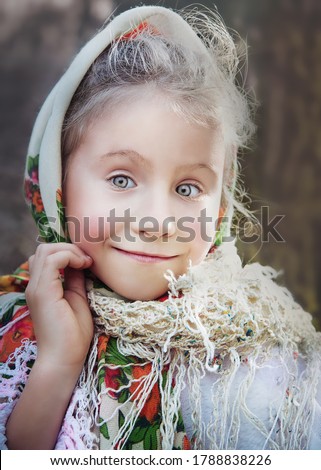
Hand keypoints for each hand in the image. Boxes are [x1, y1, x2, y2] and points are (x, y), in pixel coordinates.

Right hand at [25, 243, 93, 368]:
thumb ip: (76, 279)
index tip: (88, 261)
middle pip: (44, 249)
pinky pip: (52, 260)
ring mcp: (36, 288)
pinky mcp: (42, 292)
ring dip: (69, 250)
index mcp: (43, 287)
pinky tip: (83, 265)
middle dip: (68, 247)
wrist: (64, 359)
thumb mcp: (78, 298)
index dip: (68, 251)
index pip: (48, 256)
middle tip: (87, 260)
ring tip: (85, 262)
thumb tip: (81, 262)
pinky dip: (69, 256)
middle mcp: (35, 285)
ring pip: (46, 250)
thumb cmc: (73, 335)